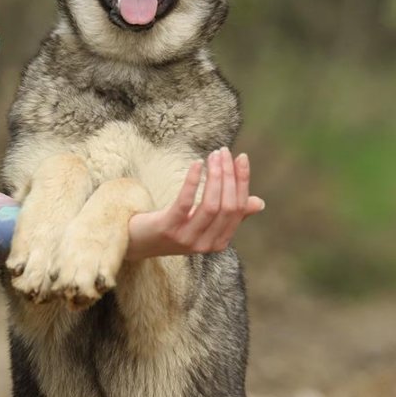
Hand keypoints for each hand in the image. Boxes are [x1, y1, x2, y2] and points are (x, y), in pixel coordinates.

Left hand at [126, 148, 264, 260]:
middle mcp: (207, 244)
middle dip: (228, 175)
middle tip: (223, 152)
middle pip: (227, 206)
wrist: (136, 243)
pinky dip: (193, 181)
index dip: (242, 181)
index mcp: (220, 241)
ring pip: (211, 205)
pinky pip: (186, 203)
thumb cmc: (172, 228)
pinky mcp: (169, 230)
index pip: (239, 208)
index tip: (241, 158)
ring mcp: (188, 239)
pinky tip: (196, 164)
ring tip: (213, 155)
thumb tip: (259, 203)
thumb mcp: (202, 221)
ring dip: (215, 176)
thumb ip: (228, 214)